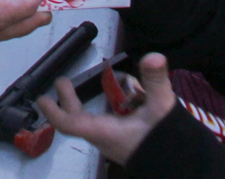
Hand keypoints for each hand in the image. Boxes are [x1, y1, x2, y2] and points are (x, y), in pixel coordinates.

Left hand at [38, 52, 177, 165]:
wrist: (184, 167)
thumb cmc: (166, 143)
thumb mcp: (162, 109)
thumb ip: (156, 82)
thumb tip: (153, 56)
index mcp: (103, 131)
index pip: (69, 123)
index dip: (53, 111)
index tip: (41, 98)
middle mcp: (104, 137)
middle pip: (77, 121)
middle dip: (68, 101)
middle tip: (62, 81)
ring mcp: (114, 141)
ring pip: (91, 123)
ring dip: (81, 106)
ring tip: (79, 87)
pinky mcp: (125, 142)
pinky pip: (106, 125)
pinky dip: (101, 110)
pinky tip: (115, 100)